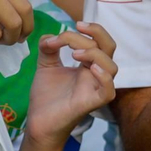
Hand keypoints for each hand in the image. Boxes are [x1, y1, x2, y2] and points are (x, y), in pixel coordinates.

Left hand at [25, 25, 117, 145]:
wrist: (38, 122)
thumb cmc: (47, 97)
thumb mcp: (46, 65)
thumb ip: (48, 48)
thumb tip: (50, 35)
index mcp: (87, 64)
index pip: (97, 40)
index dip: (83, 31)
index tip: (59, 34)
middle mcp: (95, 74)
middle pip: (109, 47)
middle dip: (96, 33)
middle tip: (76, 27)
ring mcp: (95, 88)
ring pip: (112, 67)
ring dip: (95, 54)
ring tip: (74, 54)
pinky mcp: (92, 103)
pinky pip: (109, 91)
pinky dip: (104, 77)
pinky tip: (90, 69)